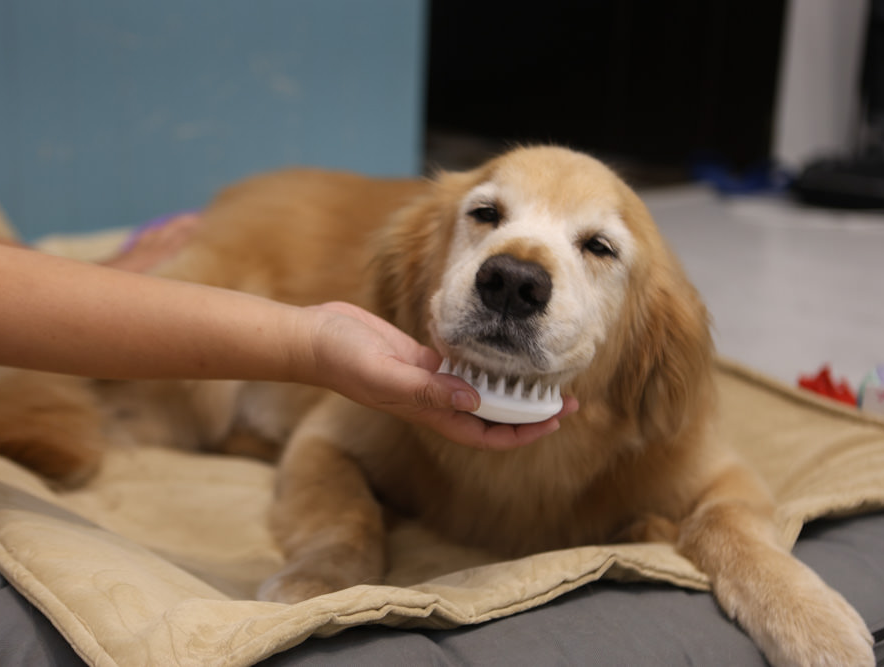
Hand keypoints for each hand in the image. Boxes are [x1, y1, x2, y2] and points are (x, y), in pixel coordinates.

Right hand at [304, 302, 576, 449]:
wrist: (314, 339)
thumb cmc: (344, 360)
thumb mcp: (386, 375)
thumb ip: (427, 390)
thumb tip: (473, 402)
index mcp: (429, 412)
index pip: (487, 433)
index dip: (523, 432)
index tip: (555, 420)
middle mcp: (434, 401)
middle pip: (492, 415)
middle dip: (530, 412)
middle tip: (568, 398)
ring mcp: (428, 379)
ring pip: (481, 392)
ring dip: (512, 389)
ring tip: (546, 377)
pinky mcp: (421, 358)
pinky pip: (461, 367)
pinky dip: (484, 363)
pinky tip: (501, 351)